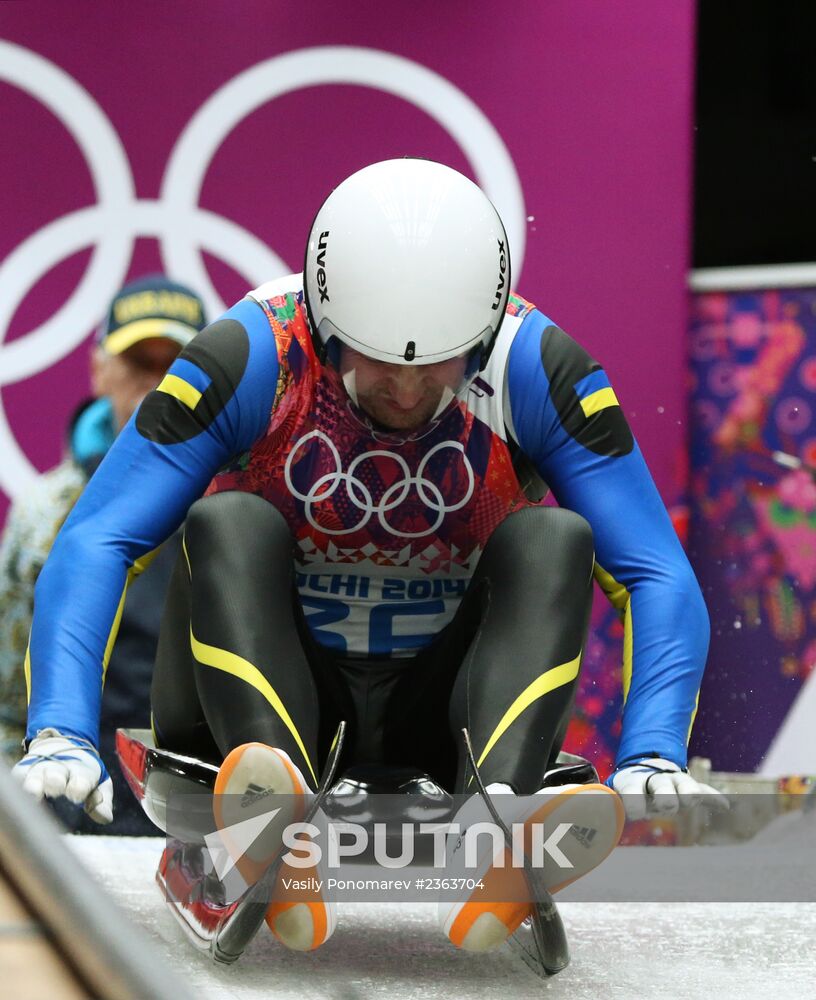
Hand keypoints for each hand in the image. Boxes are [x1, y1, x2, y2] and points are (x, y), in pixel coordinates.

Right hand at [13, 728, 113, 823]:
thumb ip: (101, 800)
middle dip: (56, 779)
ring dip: (34, 783)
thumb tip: (105, 818)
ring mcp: (40, 768)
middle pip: (56, 773)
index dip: (79, 786)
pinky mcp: (24, 770)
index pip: (81, 779)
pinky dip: (19, 783)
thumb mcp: (98, 783)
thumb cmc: (82, 773)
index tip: (77, 794)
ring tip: (34, 793)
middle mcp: (60, 768)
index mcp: (82, 770)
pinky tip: (20, 794)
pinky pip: (19, 775)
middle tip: (57, 787)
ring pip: (35, 775)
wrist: (63, 746)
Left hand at [607, 757, 729, 821]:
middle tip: (665, 806)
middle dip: (664, 798)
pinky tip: (724, 805)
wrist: (647, 766)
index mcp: (633, 782)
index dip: (633, 803)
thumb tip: (587, 814)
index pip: (633, 792)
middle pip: (663, 788)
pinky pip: (705, 791)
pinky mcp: (692, 786)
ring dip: (688, 795)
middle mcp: (656, 780)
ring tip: (689, 800)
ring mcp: (676, 782)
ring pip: (686, 787)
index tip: (634, 813)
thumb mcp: (615, 793)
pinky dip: (713, 798)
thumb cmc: (629, 789)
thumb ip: (606, 806)